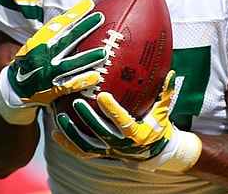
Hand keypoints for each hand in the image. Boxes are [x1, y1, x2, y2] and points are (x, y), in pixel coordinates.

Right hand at [0, 0, 107, 124]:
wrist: (13, 91)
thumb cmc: (32, 63)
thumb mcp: (36, 46)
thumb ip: (54, 35)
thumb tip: (76, 18)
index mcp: (38, 42)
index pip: (58, 25)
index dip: (73, 14)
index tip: (89, 4)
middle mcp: (42, 56)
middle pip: (66, 40)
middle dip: (83, 28)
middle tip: (100, 18)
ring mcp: (46, 73)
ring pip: (70, 64)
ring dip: (87, 58)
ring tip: (104, 52)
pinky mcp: (51, 90)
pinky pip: (69, 85)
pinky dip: (82, 81)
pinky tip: (96, 77)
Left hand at [53, 70, 201, 171]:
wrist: (153, 151)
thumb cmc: (158, 126)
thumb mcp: (164, 110)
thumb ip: (166, 93)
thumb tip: (172, 73)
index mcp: (138, 133)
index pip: (123, 122)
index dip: (112, 110)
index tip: (102, 95)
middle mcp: (122, 145)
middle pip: (101, 133)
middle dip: (88, 118)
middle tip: (76, 102)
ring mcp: (110, 151)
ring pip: (87, 145)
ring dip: (72, 132)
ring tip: (61, 117)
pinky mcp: (101, 154)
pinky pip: (81, 151)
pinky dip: (67, 143)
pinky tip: (56, 132)